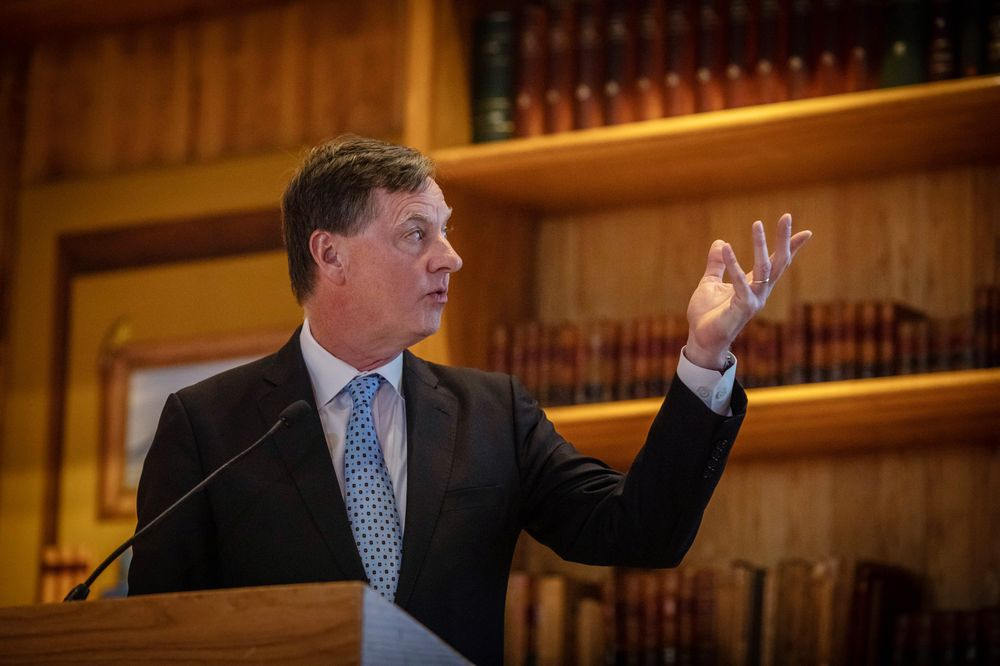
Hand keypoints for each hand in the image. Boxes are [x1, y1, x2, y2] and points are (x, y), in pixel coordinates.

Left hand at [684, 214, 811, 369]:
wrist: (700, 339)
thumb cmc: (708, 315)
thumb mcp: (710, 283)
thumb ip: (716, 265)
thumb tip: (719, 242)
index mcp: (754, 285)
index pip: (776, 263)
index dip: (790, 247)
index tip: (806, 232)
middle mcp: (759, 291)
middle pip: (777, 262)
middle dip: (783, 240)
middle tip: (786, 216)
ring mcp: (753, 300)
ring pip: (763, 269)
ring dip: (761, 246)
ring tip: (757, 224)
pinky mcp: (742, 308)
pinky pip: (739, 283)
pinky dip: (732, 264)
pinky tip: (725, 248)